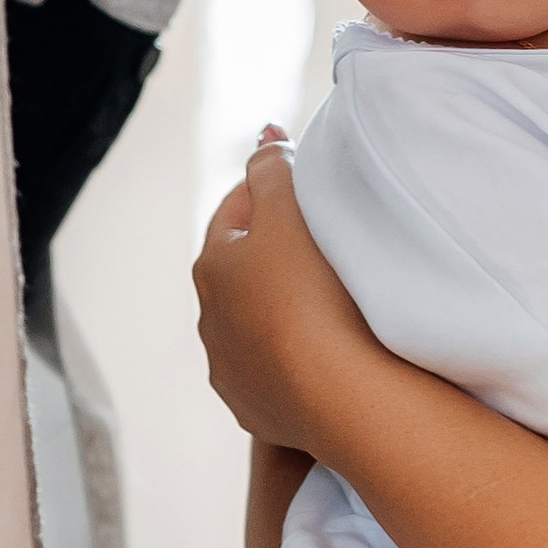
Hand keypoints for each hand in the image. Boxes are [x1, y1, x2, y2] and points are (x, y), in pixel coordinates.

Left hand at [194, 140, 376, 456]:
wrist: (338, 393)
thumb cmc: (315, 291)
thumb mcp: (291, 211)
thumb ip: (273, 168)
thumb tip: (264, 137)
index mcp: (212, 265)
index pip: (237, 211)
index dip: (271, 192)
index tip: (307, 187)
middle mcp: (209, 320)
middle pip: (244, 272)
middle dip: (275, 255)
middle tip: (324, 245)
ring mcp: (230, 370)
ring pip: (256, 326)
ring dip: (282, 311)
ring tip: (329, 305)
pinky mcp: (256, 411)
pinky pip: (274, 374)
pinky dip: (293, 361)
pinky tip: (324, 355)